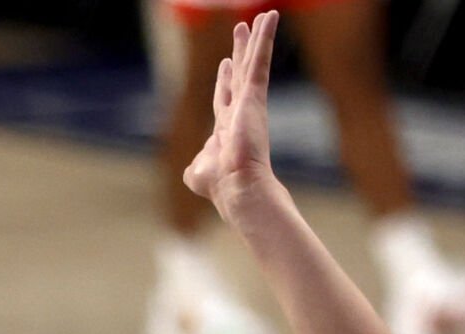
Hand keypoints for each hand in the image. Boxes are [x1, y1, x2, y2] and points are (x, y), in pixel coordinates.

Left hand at [183, 10, 279, 219]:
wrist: (236, 186)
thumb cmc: (218, 185)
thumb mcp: (198, 173)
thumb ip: (197, 164)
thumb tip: (196, 167)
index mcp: (226, 127)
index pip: (225, 97)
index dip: (224, 80)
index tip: (225, 63)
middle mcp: (239, 112)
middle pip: (239, 74)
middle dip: (240, 52)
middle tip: (242, 29)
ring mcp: (249, 103)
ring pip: (252, 62)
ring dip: (256, 38)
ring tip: (260, 16)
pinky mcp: (255, 96)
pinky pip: (259, 60)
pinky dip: (264, 38)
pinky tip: (268, 17)